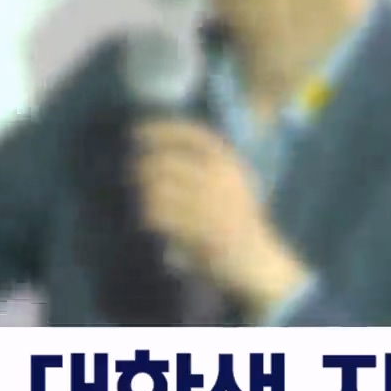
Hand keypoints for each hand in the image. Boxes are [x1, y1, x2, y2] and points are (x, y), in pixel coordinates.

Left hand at [133, 119, 310, 318]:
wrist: (257, 260)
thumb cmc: (237, 218)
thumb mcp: (230, 182)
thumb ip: (203, 163)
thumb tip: (156, 146)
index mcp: (230, 163)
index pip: (191, 134)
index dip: (161, 130)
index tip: (137, 131)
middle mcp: (222, 179)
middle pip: (166, 162)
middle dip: (143, 167)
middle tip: (133, 173)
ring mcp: (212, 205)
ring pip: (158, 190)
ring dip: (145, 195)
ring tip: (145, 202)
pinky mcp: (201, 231)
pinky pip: (161, 217)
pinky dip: (149, 217)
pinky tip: (150, 221)